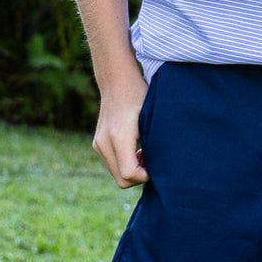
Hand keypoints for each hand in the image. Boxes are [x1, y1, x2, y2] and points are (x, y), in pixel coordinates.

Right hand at [93, 66, 149, 188]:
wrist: (117, 81)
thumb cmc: (140, 96)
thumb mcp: (152, 119)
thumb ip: (155, 144)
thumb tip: (163, 167)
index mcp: (119, 136)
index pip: (129, 174)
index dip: (145, 176)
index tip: (156, 165)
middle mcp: (104, 143)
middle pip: (122, 180)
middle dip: (139, 176)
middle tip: (152, 160)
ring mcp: (98, 144)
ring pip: (116, 174)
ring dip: (132, 170)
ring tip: (145, 153)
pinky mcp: (97, 144)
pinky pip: (112, 165)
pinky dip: (125, 163)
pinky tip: (136, 150)